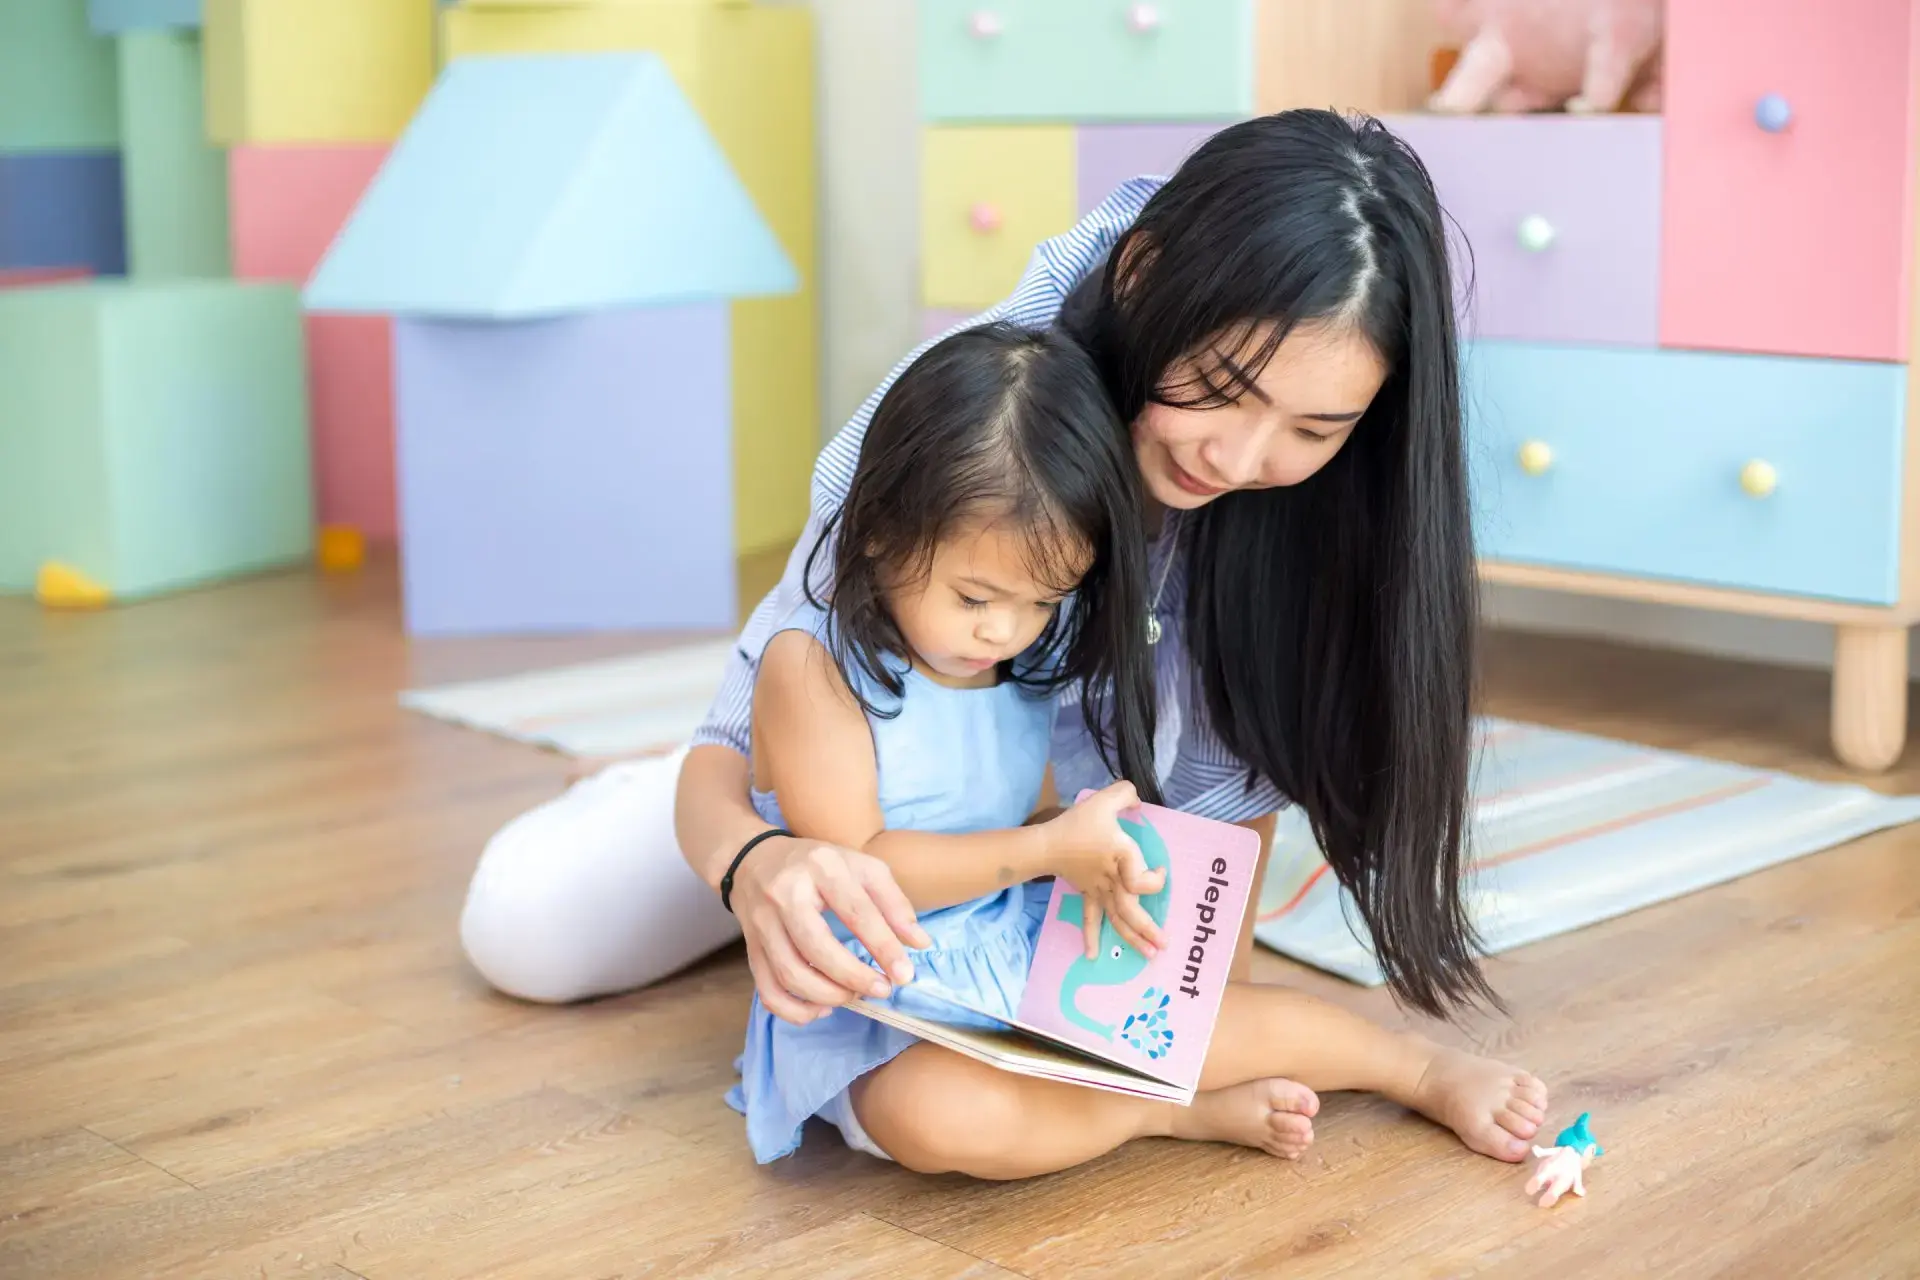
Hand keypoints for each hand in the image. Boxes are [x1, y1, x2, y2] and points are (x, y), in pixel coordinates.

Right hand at [730, 835, 931, 1025]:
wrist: (754, 859)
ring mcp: (762, 922)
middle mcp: (786, 893)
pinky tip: (821, 1007)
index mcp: (821, 867)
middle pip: (817, 947)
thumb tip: (920, 943)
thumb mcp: (861, 868)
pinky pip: (768, 991)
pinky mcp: (750, 948)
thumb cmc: (818, 865)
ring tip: (853, 995)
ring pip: (790, 974)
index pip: (856, 912)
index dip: (883, 947)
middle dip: (854, 978)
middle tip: (881, 989)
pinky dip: (795, 1010)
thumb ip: (893, 903)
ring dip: (827, 995)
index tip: (904, 975)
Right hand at [1041, 781, 1165, 960]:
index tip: (1160, 869)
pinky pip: (1090, 918)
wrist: (1045, 843)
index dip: (1155, 879)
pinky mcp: (1089, 894)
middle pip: (1131, 909)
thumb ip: (1125, 794)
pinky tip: (1093, 956)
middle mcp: (1111, 878)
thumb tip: (1139, 802)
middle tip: (1164, 944)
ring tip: (1149, 955)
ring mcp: (1099, 890)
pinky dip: (1091, 936)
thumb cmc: (1076, 824)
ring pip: (1117, 918)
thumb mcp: (1103, 800)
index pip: (1140, 880)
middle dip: (1148, 928)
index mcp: (1120, 856)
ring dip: (1132, 938)